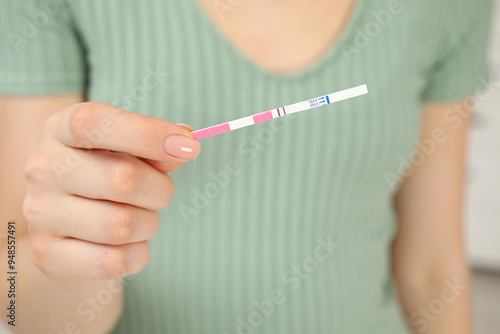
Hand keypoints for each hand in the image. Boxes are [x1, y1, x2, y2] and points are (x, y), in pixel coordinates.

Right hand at [23, 102, 199, 281]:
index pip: (95, 123)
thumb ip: (157, 146)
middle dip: (160, 190)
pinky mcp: (48, 254)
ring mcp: (40, 213)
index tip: (189, 147)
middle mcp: (43, 168)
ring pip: (122, 225)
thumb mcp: (129, 151)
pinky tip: (129, 244)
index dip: (147, 133)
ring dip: (148, 223)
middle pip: (122, 179)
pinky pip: (115, 261)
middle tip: (159, 192)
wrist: (70, 231)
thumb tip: (184, 146)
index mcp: (61, 130)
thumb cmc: (108, 178)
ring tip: (140, 218)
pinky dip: (138, 253)